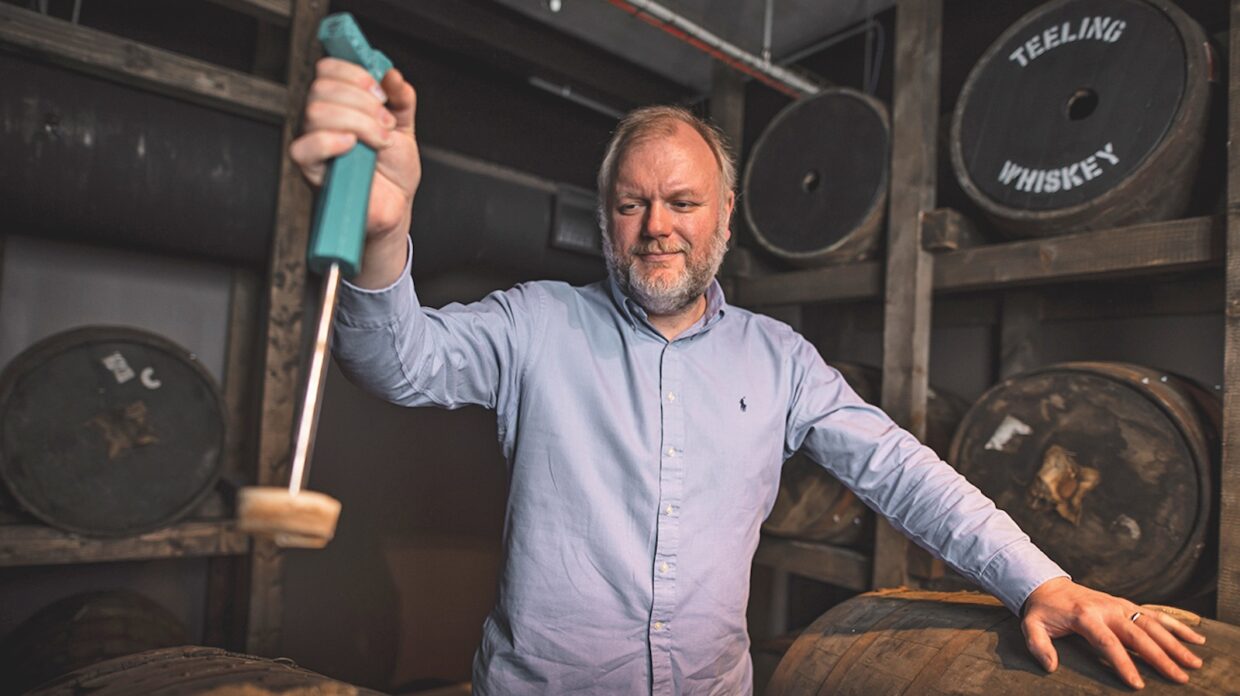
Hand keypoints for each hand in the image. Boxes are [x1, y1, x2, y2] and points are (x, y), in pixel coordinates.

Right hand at [289, 57, 419, 286]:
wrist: (396, 205)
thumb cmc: (393, 170)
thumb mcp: (404, 126)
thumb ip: (401, 99)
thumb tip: (391, 75)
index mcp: (340, 104)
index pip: (328, 70)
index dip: (354, 73)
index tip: (380, 91)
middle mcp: (322, 121)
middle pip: (322, 89)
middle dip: (362, 101)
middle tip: (386, 123)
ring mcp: (314, 145)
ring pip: (316, 113)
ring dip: (358, 122)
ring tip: (381, 140)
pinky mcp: (312, 171)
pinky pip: (304, 148)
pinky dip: (330, 141)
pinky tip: (353, 146)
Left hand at [1021, 577, 1204, 689]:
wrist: (1048, 586)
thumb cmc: (1042, 610)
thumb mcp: (1031, 625)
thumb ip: (1039, 645)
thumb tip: (1050, 666)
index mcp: (1085, 616)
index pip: (1108, 643)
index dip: (1123, 663)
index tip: (1137, 683)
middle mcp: (1107, 609)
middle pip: (1138, 635)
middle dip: (1160, 657)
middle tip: (1179, 677)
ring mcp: (1120, 605)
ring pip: (1152, 624)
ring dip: (1175, 643)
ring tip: (1194, 662)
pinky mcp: (1127, 605)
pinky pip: (1155, 615)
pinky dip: (1176, 626)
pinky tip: (1194, 638)